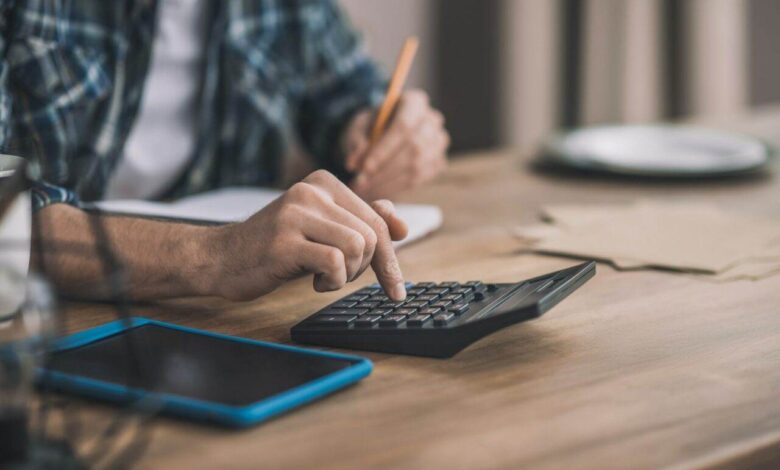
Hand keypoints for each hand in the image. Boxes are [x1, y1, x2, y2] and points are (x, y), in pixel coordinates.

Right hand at [203, 170, 407, 301]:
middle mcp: (311, 191)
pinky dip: (333, 281)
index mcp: (323, 183)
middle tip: (341, 277)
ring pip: (357, 246)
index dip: (389, 257)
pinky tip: (315, 283)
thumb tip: (402, 226)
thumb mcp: (321, 229)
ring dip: (348, 274)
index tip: (395, 287)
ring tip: (326, 277)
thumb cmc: (276, 247)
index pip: (377, 219)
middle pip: (371, 234)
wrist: (221, 258)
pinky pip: (334, 263)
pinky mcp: (284, 240)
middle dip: (366, 267)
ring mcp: (296, 214)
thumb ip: (358, 221)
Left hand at [343, 90, 449, 200]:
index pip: (404, 126)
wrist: (384, 133)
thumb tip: (354, 163)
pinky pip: (418, 179)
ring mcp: (438, 143)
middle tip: (360, 183)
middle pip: (413, 148)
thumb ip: (355, 142)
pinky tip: (376, 191)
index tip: (364, 167)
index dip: (384, 149)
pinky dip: (395, 188)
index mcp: (414, 102)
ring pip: (416, 167)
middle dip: (384, 170)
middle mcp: (432, 121)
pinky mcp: (438, 163)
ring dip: (388, 182)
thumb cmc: (370, 126)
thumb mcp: (357, 127)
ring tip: (363, 190)